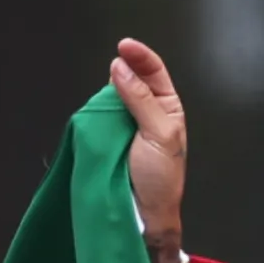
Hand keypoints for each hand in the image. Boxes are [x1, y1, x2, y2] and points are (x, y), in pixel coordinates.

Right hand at [109, 37, 186, 262]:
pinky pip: (101, 115)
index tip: (123, 46)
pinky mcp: (109, 136)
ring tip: (106, 94)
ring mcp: (127, 123)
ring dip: (109, 91)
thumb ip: (140, 100)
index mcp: (168, 108)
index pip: (154, 72)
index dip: (140, 56)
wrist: (146, 216)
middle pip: (132, 78)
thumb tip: (120, 68)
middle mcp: (148, 111)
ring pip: (114, 95)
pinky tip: (96, 110)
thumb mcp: (159, 134)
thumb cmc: (161, 178)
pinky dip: (98, 109)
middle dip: (124, 69)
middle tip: (114, 66)